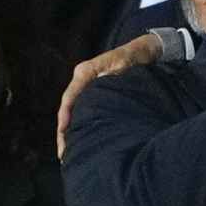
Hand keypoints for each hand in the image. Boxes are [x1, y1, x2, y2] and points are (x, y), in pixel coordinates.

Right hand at [56, 34, 163, 158]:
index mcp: (85, 71)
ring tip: (68, 153)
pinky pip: (81, 110)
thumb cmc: (133, 57)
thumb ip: (112, 75)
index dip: (66, 115)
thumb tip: (100, 90)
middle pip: (68, 107)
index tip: (64, 132)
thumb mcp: (124, 63)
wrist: (142, 51)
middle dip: (64, 131)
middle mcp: (82, 78)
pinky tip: (79, 140)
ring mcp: (86, 85)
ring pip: (72, 111)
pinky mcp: (92, 91)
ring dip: (70, 131)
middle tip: (63, 153)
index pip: (70, 96)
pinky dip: (78, 125)